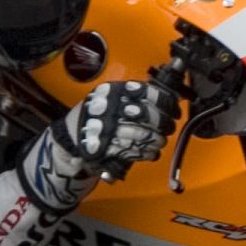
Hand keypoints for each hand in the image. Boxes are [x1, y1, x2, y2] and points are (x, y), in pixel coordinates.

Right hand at [52, 80, 180, 168]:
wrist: (71, 134)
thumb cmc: (96, 114)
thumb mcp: (112, 96)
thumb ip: (136, 96)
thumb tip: (169, 97)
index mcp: (114, 91)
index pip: (148, 93)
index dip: (166, 103)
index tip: (174, 110)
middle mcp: (111, 108)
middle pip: (148, 116)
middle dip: (164, 124)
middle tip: (168, 127)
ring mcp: (108, 129)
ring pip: (144, 135)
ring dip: (156, 141)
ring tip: (159, 141)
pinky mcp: (106, 148)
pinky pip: (134, 152)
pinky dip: (146, 153)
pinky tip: (151, 152)